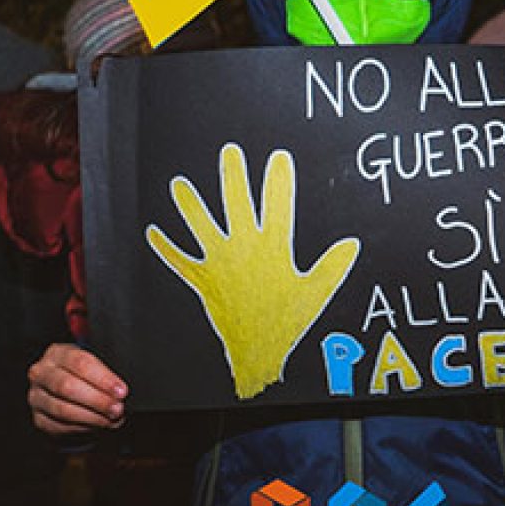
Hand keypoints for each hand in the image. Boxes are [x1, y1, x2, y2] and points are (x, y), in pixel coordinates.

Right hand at [28, 343, 126, 434]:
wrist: (64, 387)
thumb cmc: (83, 373)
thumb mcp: (92, 363)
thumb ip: (104, 373)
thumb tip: (121, 391)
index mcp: (57, 353)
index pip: (80, 362)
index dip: (103, 378)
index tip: (121, 391)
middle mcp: (41, 374)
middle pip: (67, 386)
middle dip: (97, 400)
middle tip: (117, 409)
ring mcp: (36, 397)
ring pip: (62, 409)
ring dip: (91, 417)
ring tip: (111, 420)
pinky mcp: (39, 418)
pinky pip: (59, 426)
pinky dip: (82, 428)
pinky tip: (98, 425)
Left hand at [146, 143, 360, 399]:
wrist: (256, 352)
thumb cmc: (286, 323)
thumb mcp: (315, 293)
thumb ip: (332, 267)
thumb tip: (351, 245)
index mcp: (273, 250)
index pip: (278, 206)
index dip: (278, 180)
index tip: (278, 157)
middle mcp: (243, 250)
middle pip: (236, 205)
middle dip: (233, 177)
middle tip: (230, 153)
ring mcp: (219, 264)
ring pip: (201, 227)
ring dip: (189, 206)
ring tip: (179, 185)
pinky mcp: (203, 281)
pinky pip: (180, 262)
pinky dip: (166, 248)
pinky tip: (153, 234)